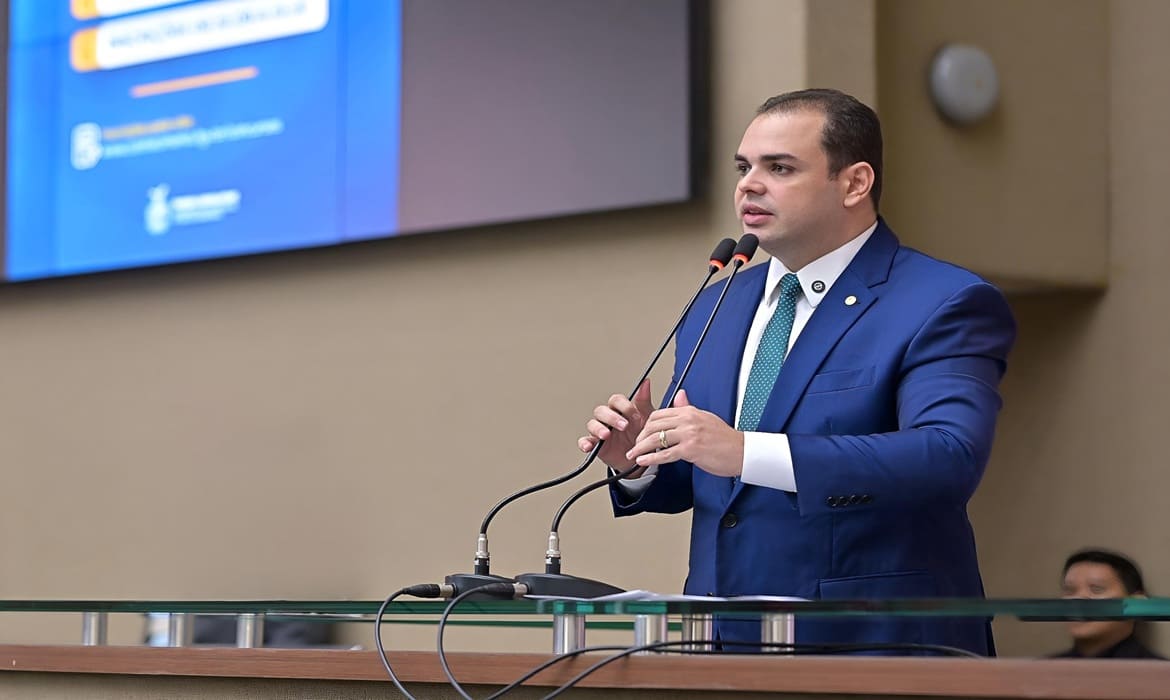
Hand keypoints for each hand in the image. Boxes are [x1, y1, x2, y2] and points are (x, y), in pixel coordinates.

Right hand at [578, 380, 654, 475]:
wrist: (640, 457)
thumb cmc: (641, 434)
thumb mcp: (646, 418)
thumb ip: (643, 401)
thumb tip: (646, 382)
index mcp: (619, 409)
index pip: (615, 400)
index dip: (624, 406)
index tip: (635, 415)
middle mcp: (607, 418)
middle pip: (601, 411)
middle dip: (612, 417)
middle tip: (624, 426)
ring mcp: (600, 430)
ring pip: (592, 424)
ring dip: (598, 428)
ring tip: (606, 435)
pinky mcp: (595, 444)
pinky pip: (584, 441)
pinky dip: (584, 443)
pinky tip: (589, 446)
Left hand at [625, 390, 743, 476]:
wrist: (742, 452)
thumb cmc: (725, 439)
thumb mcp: (705, 418)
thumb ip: (689, 408)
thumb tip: (680, 396)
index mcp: (690, 412)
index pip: (659, 414)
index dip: (646, 425)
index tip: (642, 434)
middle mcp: (688, 420)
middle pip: (654, 425)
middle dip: (640, 437)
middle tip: (634, 446)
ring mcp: (689, 434)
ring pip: (656, 439)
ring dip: (641, 448)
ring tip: (633, 455)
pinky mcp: (691, 449)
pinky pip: (665, 453)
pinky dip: (651, 458)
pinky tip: (643, 461)